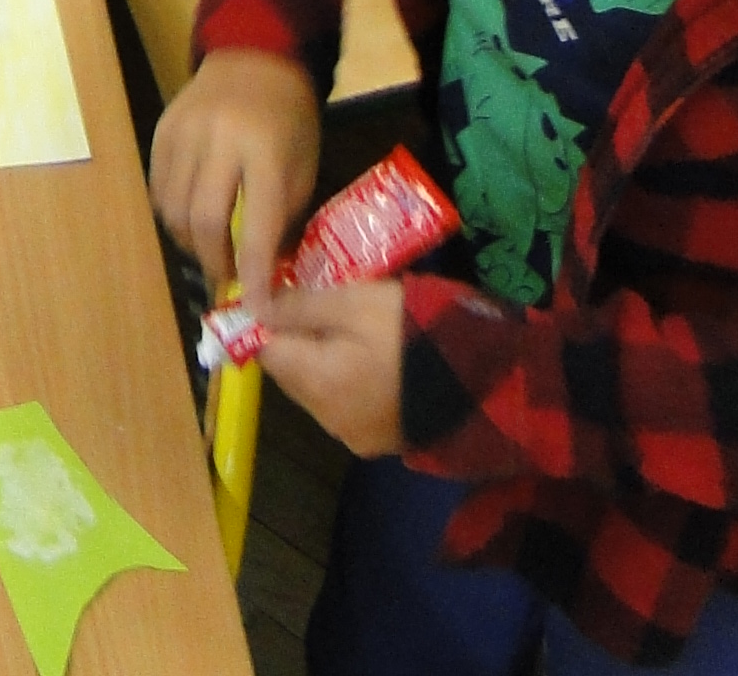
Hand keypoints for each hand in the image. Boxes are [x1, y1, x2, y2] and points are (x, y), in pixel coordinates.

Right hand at [149, 47, 321, 304]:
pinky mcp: (162, 129)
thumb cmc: (290, 120)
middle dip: (215, 260)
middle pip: (204, 219)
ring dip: (190, 242)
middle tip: (228, 276)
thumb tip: (264, 277)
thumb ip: (284, 219)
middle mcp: (219, 140)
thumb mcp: (305, 168)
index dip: (254, 274)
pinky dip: (172, 214)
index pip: (257, 227)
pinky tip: (190, 219)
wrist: (256, 57)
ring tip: (209, 249)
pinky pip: (158, 188)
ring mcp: (184, 132)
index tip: (255, 308)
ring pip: (173, 209)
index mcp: (265, 151)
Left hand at [256, 279, 408, 458]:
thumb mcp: (353, 302)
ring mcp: (356, 436)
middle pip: (290, 375)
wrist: (483, 382)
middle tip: (317, 304)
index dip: (263, 321)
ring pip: (317, 391)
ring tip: (348, 329)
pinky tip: (371, 359)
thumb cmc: (411, 331)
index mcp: (316, 384)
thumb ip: (299, 306)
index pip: (265, 352)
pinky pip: (346, 406)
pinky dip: (347, 382)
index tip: (276, 295)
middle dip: (295, 340)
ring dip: (322, 362)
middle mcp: (327, 419)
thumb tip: (255, 307)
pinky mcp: (382, 441)